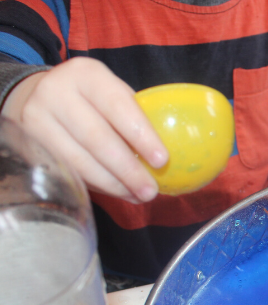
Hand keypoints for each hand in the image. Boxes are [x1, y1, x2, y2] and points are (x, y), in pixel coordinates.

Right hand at [1, 57, 167, 202]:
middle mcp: (57, 91)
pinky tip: (117, 192)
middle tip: (150, 190)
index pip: (118, 106)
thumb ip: (136, 118)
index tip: (162, 160)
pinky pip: (69, 170)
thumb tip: (168, 161)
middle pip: (97, 138)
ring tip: (137, 196)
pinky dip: (97, 185)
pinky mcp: (30, 142)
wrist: (42, 96)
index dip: (141, 135)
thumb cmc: (94, 100)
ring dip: (114, 184)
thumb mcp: (113, 95)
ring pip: (80, 160)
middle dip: (128, 169)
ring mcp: (37, 117)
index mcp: (87, 74)